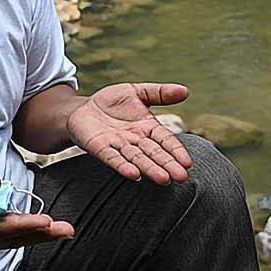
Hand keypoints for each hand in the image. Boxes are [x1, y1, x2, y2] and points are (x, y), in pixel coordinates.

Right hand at [0, 167, 73, 250]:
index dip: (23, 224)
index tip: (46, 221)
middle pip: (11, 238)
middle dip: (41, 235)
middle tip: (68, 230)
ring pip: (11, 240)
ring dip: (38, 236)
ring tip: (62, 232)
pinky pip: (5, 235)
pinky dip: (25, 233)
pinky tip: (40, 230)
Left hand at [66, 82, 191, 183]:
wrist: (82, 109)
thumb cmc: (112, 103)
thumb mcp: (137, 92)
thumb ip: (160, 93)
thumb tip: (185, 91)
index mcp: (148, 128)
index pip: (165, 140)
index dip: (176, 151)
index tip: (188, 163)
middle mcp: (135, 140)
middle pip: (154, 153)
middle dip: (167, 165)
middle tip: (181, 178)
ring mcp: (118, 146)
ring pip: (136, 158)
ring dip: (149, 169)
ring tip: (163, 179)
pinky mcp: (100, 148)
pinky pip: (112, 158)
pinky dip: (122, 166)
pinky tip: (133, 174)